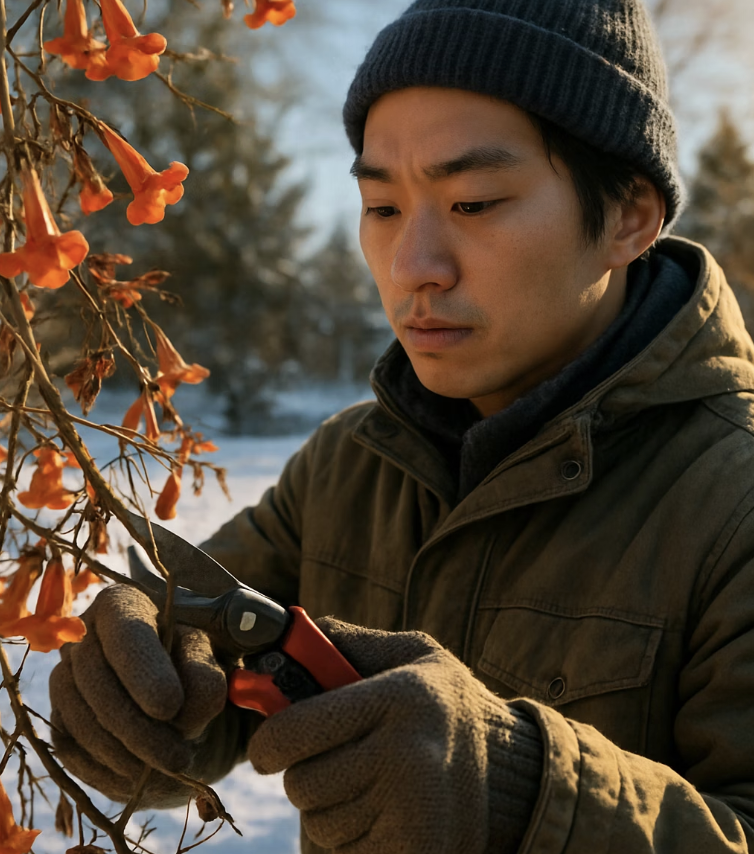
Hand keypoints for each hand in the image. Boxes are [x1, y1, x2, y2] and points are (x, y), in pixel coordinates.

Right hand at [49, 584, 255, 807]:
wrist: (183, 709)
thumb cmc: (197, 673)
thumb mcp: (212, 666)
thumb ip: (203, 677)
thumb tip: (181, 706)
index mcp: (122, 606)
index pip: (124, 631)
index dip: (142, 670)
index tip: (169, 705)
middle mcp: (84, 638)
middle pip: (96, 681)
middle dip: (138, 726)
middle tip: (177, 756)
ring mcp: (64, 679)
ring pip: (80, 719)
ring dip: (126, 752)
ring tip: (170, 766)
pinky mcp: (59, 720)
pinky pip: (72, 750)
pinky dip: (108, 768)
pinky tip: (143, 774)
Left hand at [248, 619, 542, 853]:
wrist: (510, 767)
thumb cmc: (442, 702)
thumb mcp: (410, 655)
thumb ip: (350, 643)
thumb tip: (288, 633)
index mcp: (399, 697)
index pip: (295, 731)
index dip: (269, 743)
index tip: (269, 748)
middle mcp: (406, 755)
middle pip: (302, 785)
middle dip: (306, 774)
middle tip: (335, 760)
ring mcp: (413, 811)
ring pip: (321, 824)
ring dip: (332, 809)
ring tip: (370, 786)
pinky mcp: (414, 852)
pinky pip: (343, 853)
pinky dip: (353, 839)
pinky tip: (384, 814)